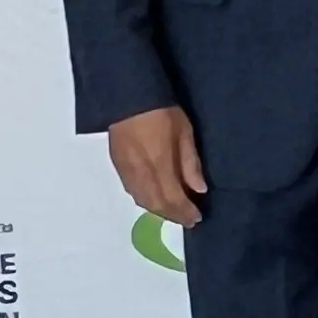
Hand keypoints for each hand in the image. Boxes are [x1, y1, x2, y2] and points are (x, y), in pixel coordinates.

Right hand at [107, 105, 206, 226]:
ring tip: (174, 212)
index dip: (185, 212)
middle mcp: (141, 174)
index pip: (173, 199)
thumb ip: (190, 164)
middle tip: (188, 219)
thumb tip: (199, 189)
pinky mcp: (117, 166)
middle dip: (173, 215)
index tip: (197, 218)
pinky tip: (155, 199)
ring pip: (142, 200)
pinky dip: (146, 200)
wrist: (127, 98)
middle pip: (156, 205)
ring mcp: (126, 171)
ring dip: (159, 211)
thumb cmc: (162, 112)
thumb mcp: (185, 133)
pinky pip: (132, 191)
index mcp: (159, 165)